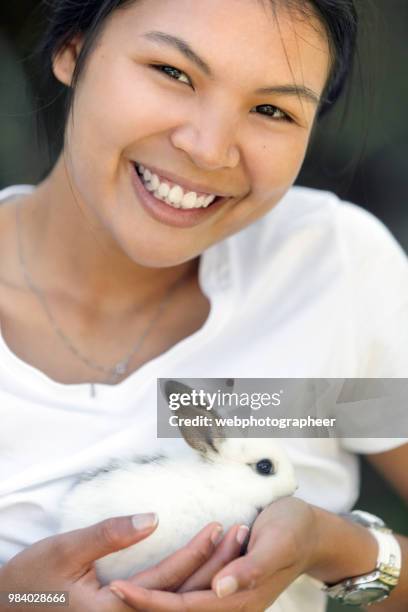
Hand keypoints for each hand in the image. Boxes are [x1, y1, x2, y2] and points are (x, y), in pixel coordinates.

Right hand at [0, 513, 228, 611]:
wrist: (6, 610)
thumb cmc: (30, 581)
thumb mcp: (64, 551)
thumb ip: (109, 535)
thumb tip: (153, 518)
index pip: (168, 580)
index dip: (197, 553)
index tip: (219, 528)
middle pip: (182, 596)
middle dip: (215, 566)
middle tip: (240, 535)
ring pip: (178, 603)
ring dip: (207, 576)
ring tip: (230, 546)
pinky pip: (164, 606)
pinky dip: (189, 589)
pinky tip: (206, 572)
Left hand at [109, 498, 319, 610]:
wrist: (313, 529)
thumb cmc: (294, 529)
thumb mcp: (277, 543)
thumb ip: (252, 569)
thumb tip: (221, 587)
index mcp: (242, 598)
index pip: (185, 607)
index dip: (151, 601)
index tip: (119, 589)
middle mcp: (233, 603)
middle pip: (180, 610)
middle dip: (144, 602)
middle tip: (108, 589)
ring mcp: (231, 595)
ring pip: (184, 602)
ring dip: (156, 595)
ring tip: (122, 584)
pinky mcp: (229, 584)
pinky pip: (194, 591)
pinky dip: (172, 586)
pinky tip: (155, 579)